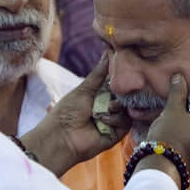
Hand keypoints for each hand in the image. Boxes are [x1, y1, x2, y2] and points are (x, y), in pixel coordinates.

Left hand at [22, 53, 130, 176]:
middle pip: (125, 96)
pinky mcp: (117, 134)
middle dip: (121, 93)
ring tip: (106, 109)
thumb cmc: (67, 111)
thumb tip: (108, 52)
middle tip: (115, 92)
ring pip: (128, 109)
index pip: (116, 84)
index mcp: (99, 95)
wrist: (62, 136)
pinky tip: (104, 120)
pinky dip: (116, 119)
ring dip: (118, 107)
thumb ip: (98, 74)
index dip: (120, 79)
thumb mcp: (84, 89)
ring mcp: (113, 121)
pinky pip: (126, 123)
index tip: (125, 71)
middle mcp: (107, 107)